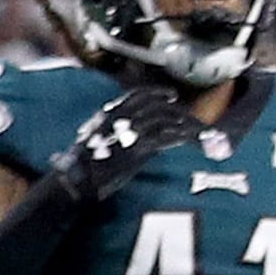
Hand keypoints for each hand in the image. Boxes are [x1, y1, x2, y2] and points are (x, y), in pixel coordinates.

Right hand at [46, 80, 195, 207]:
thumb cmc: (83, 166)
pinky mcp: (137, 148)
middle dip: (179, 112)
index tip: (172, 96)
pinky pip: (167, 137)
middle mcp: (120, 117)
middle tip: (194, 121)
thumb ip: (117, 133)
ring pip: (167, 119)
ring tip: (200, 134)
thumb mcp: (96, 141)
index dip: (157, 93)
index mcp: (108, 113)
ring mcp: (129, 131)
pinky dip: (183, 137)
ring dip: (187, 125)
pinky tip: (191, 141)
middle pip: (158, 106)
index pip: (137, 95)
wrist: (75, 181)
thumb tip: (143, 136)